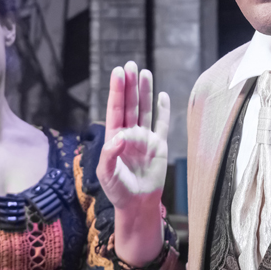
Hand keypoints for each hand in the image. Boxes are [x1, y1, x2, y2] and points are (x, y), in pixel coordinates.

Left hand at [97, 61, 169, 211]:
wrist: (138, 205)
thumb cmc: (118, 191)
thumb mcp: (106, 174)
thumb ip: (109, 155)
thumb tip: (119, 136)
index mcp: (113, 137)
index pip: (116, 109)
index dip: (117, 90)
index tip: (118, 72)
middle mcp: (129, 134)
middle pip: (130, 104)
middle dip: (130, 85)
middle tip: (130, 65)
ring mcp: (145, 138)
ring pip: (145, 109)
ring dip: (145, 92)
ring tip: (145, 73)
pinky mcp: (159, 145)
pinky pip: (162, 124)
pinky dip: (163, 110)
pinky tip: (162, 96)